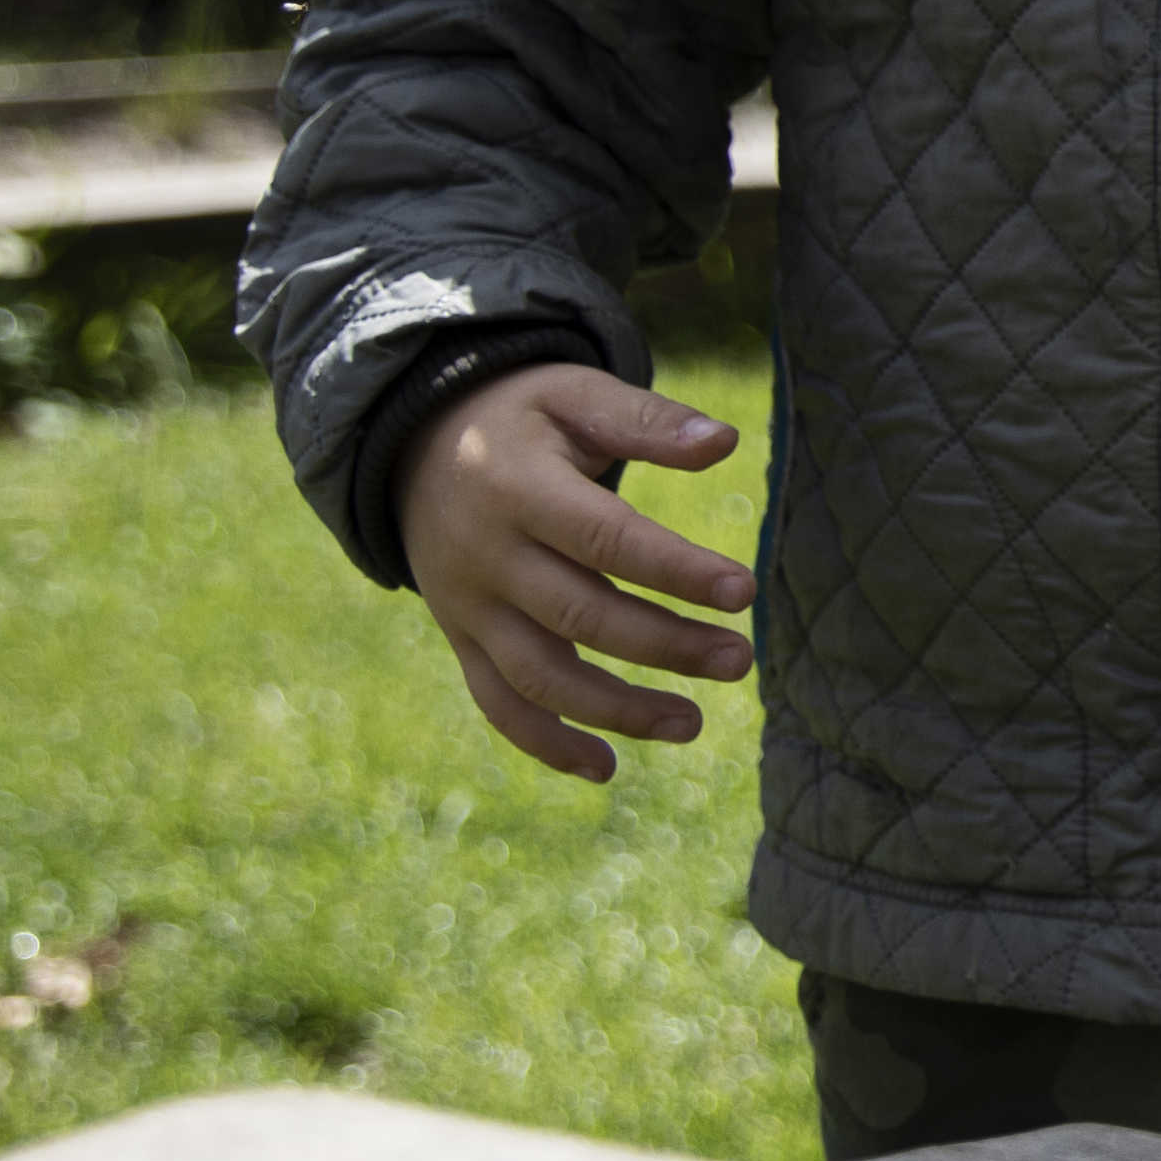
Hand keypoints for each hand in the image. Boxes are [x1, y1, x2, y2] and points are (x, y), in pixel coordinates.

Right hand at [398, 366, 751, 784]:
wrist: (416, 449)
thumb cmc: (522, 418)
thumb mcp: (573, 393)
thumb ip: (645, 420)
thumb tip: (724, 442)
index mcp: (517, 488)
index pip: (604, 539)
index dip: (674, 569)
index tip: (744, 592)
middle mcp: (485, 557)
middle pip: (579, 615)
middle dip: (663, 644)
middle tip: (740, 661)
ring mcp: (468, 607)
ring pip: (539, 674)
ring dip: (615, 708)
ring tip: (692, 724)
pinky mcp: (462, 639)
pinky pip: (497, 702)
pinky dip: (545, 742)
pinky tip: (605, 767)